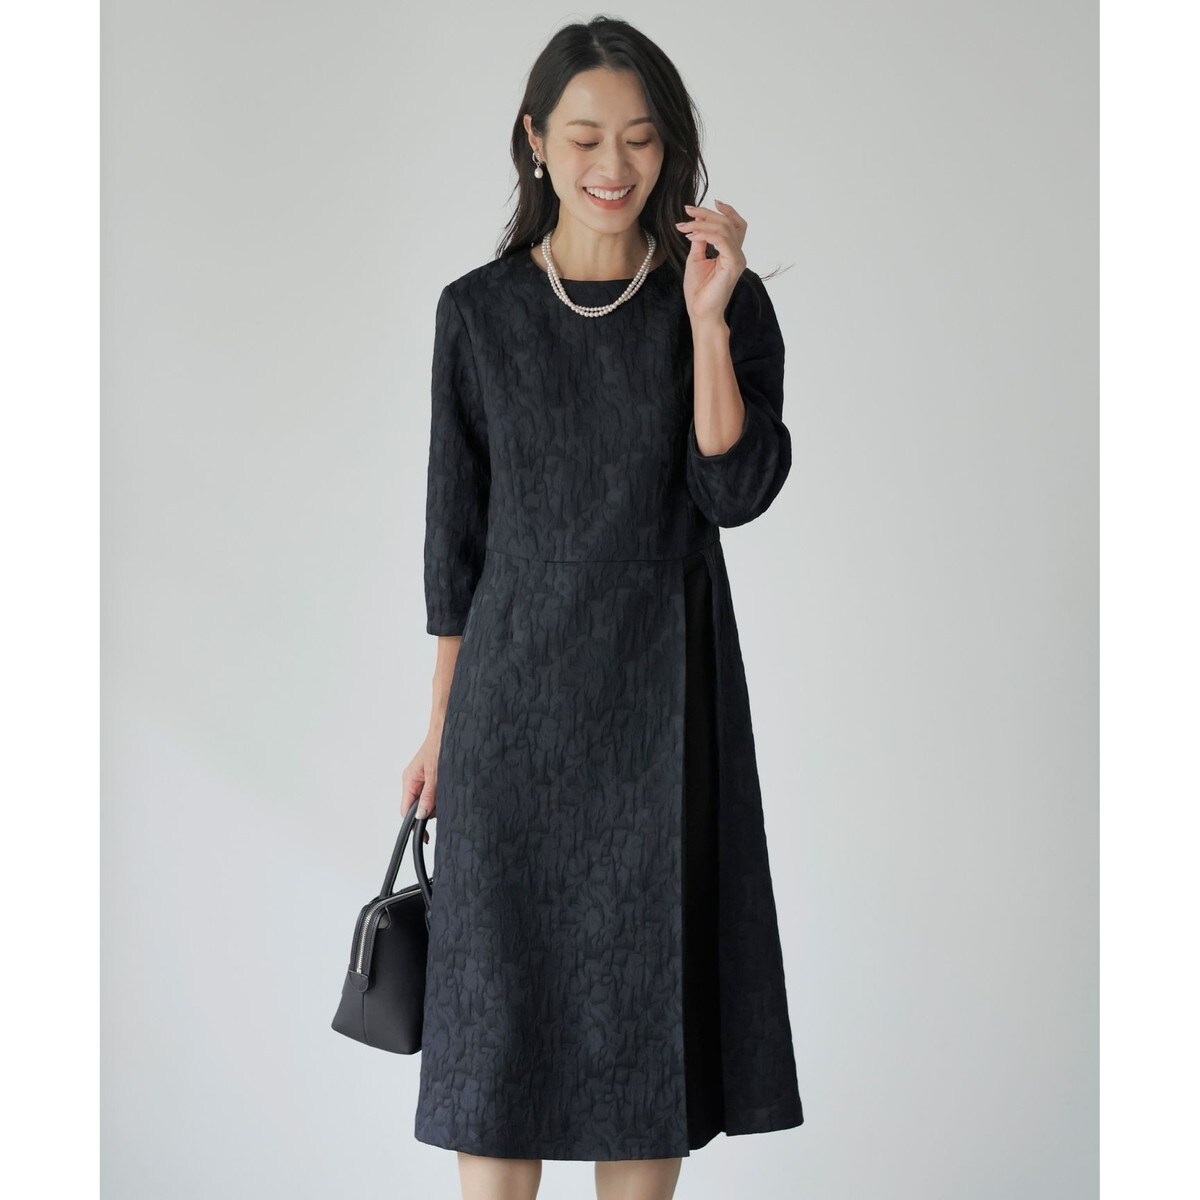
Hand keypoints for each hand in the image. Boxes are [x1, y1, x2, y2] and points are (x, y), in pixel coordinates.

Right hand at [401, 734, 440, 841]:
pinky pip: (435, 793)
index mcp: (409, 781)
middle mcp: (414, 782)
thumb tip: (420, 816)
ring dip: (439, 800)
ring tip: (448, 787)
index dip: (415, 824)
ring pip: (429, 801)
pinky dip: (442, 794)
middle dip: (432, 809)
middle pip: (418, 807)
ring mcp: (423, 779)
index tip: (426, 837)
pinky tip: (449, 786)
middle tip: (444, 802)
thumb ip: (428, 796)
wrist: (448, 728)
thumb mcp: (435, 774)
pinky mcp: (432, 777)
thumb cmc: (439, 745)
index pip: (406, 811)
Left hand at [674, 199, 747, 324]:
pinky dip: (706, 234)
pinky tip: (692, 235)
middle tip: (687, 211)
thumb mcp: (696, 258)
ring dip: (702, 223)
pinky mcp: (733, 264)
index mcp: (731, 252)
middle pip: (728, 222)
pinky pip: (722, 240)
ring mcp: (737, 258)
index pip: (734, 225)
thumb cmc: (699, 290)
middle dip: (706, 214)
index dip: (724, 211)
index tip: (706, 204)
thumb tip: (697, 223)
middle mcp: (737, 253)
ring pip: (725, 228)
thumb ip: (700, 240)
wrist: (700, 312)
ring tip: (685, 226)